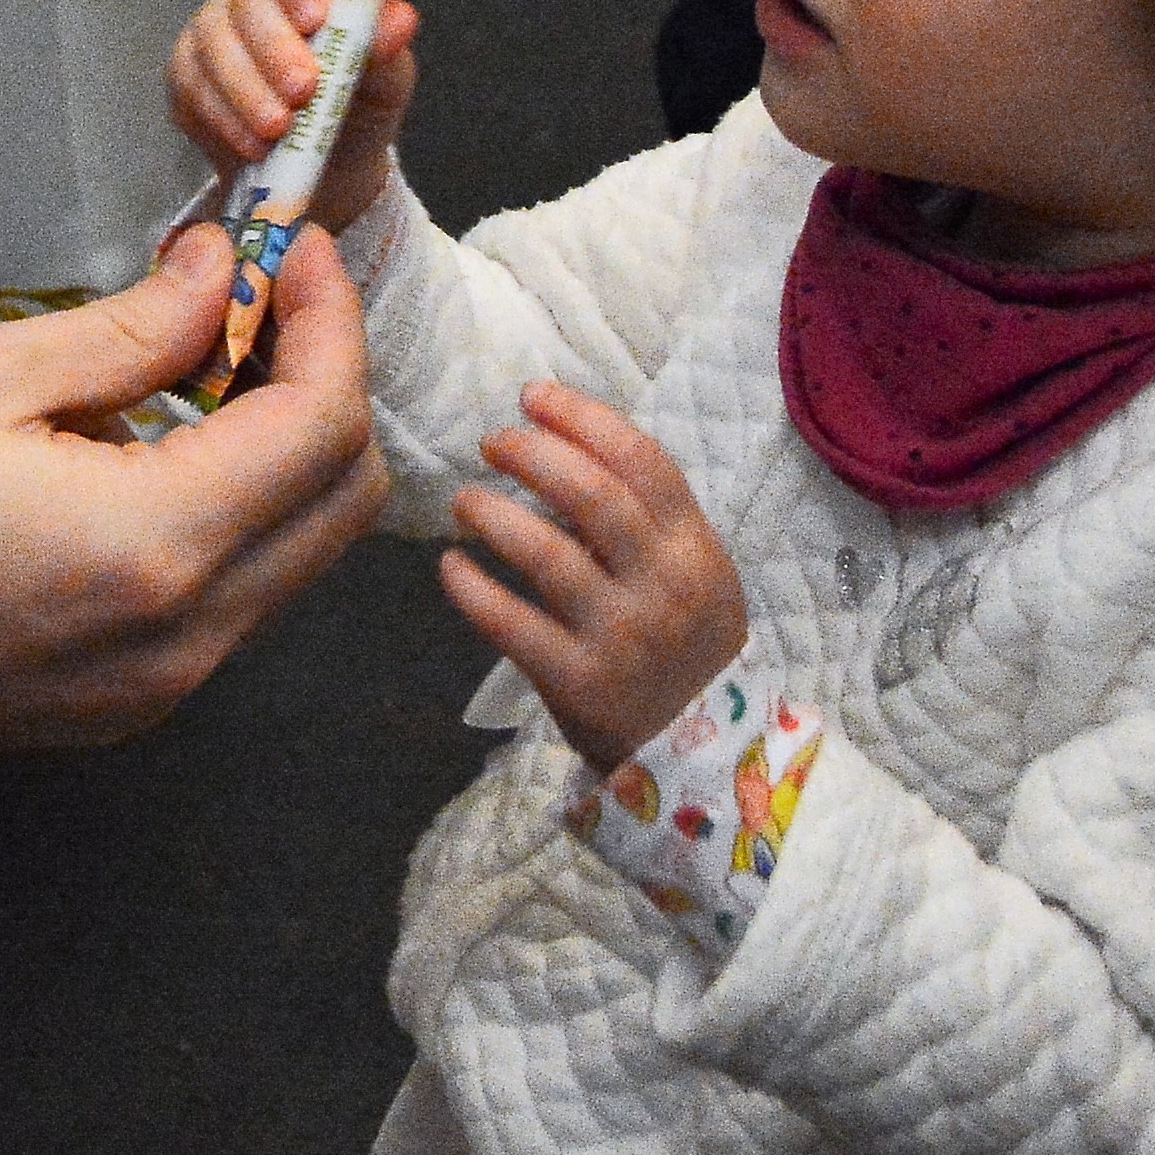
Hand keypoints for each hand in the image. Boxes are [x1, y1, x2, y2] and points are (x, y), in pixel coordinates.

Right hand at [0, 221, 385, 755]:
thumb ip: (129, 327)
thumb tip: (222, 272)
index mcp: (156, 543)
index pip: (321, 423)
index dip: (330, 320)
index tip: (292, 252)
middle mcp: (187, 633)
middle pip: (342, 501)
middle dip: (325, 384)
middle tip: (261, 305)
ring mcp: (162, 684)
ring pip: (296, 556)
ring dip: (279, 454)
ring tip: (199, 369)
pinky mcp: (127, 705)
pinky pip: (231, 601)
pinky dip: (230, 517)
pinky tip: (150, 454)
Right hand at [165, 0, 419, 222]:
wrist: (328, 164)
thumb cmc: (360, 102)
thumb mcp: (387, 78)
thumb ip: (387, 46)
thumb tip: (399, 18)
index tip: (315, 17)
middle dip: (274, 46)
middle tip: (303, 90)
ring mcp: (216, 27)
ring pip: (215, 41)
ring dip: (247, 88)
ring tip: (279, 128)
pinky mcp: (188, 71)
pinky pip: (193, 85)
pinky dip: (224, 117)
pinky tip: (253, 144)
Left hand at [438, 382, 750, 764]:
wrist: (704, 758)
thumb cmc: (686, 648)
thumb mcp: (693, 578)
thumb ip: (646, 522)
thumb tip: (564, 454)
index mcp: (696, 548)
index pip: (641, 460)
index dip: (582, 417)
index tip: (533, 396)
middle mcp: (663, 585)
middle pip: (591, 494)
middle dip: (532, 454)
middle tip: (493, 443)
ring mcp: (621, 636)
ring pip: (545, 552)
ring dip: (493, 513)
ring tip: (465, 501)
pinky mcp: (578, 683)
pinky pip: (510, 623)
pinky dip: (471, 588)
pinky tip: (450, 566)